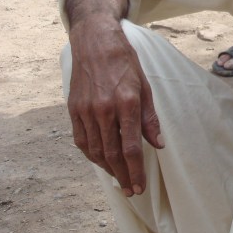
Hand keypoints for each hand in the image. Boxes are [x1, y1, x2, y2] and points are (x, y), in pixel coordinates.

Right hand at [67, 17, 162, 195]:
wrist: (95, 42)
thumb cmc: (124, 62)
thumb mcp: (145, 86)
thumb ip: (150, 118)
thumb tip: (158, 144)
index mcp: (126, 103)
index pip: (131, 148)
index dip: (136, 170)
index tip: (140, 186)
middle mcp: (104, 109)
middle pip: (112, 154)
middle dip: (123, 176)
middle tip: (131, 190)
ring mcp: (86, 110)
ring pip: (95, 150)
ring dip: (107, 169)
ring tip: (119, 178)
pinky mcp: (74, 109)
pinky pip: (82, 140)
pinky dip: (91, 154)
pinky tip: (101, 161)